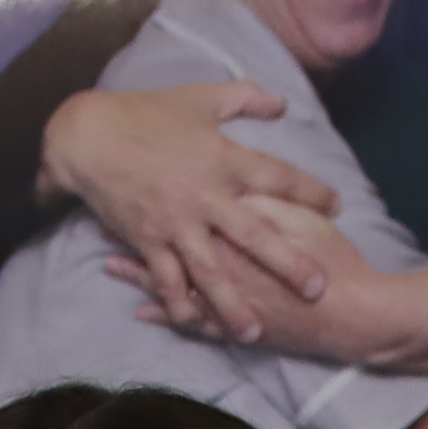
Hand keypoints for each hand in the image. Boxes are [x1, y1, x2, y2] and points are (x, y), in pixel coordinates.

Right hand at [45, 81, 340, 334]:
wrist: (90, 134)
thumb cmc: (147, 111)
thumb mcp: (200, 96)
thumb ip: (246, 98)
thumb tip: (282, 104)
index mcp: (224, 158)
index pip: (278, 178)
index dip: (310, 192)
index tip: (336, 207)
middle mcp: (205, 196)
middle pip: (255, 235)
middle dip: (287, 263)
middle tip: (317, 288)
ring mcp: (175, 223)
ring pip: (211, 271)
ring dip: (233, 304)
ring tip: (256, 332)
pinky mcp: (147, 239)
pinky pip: (166, 279)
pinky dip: (179, 304)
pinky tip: (195, 325)